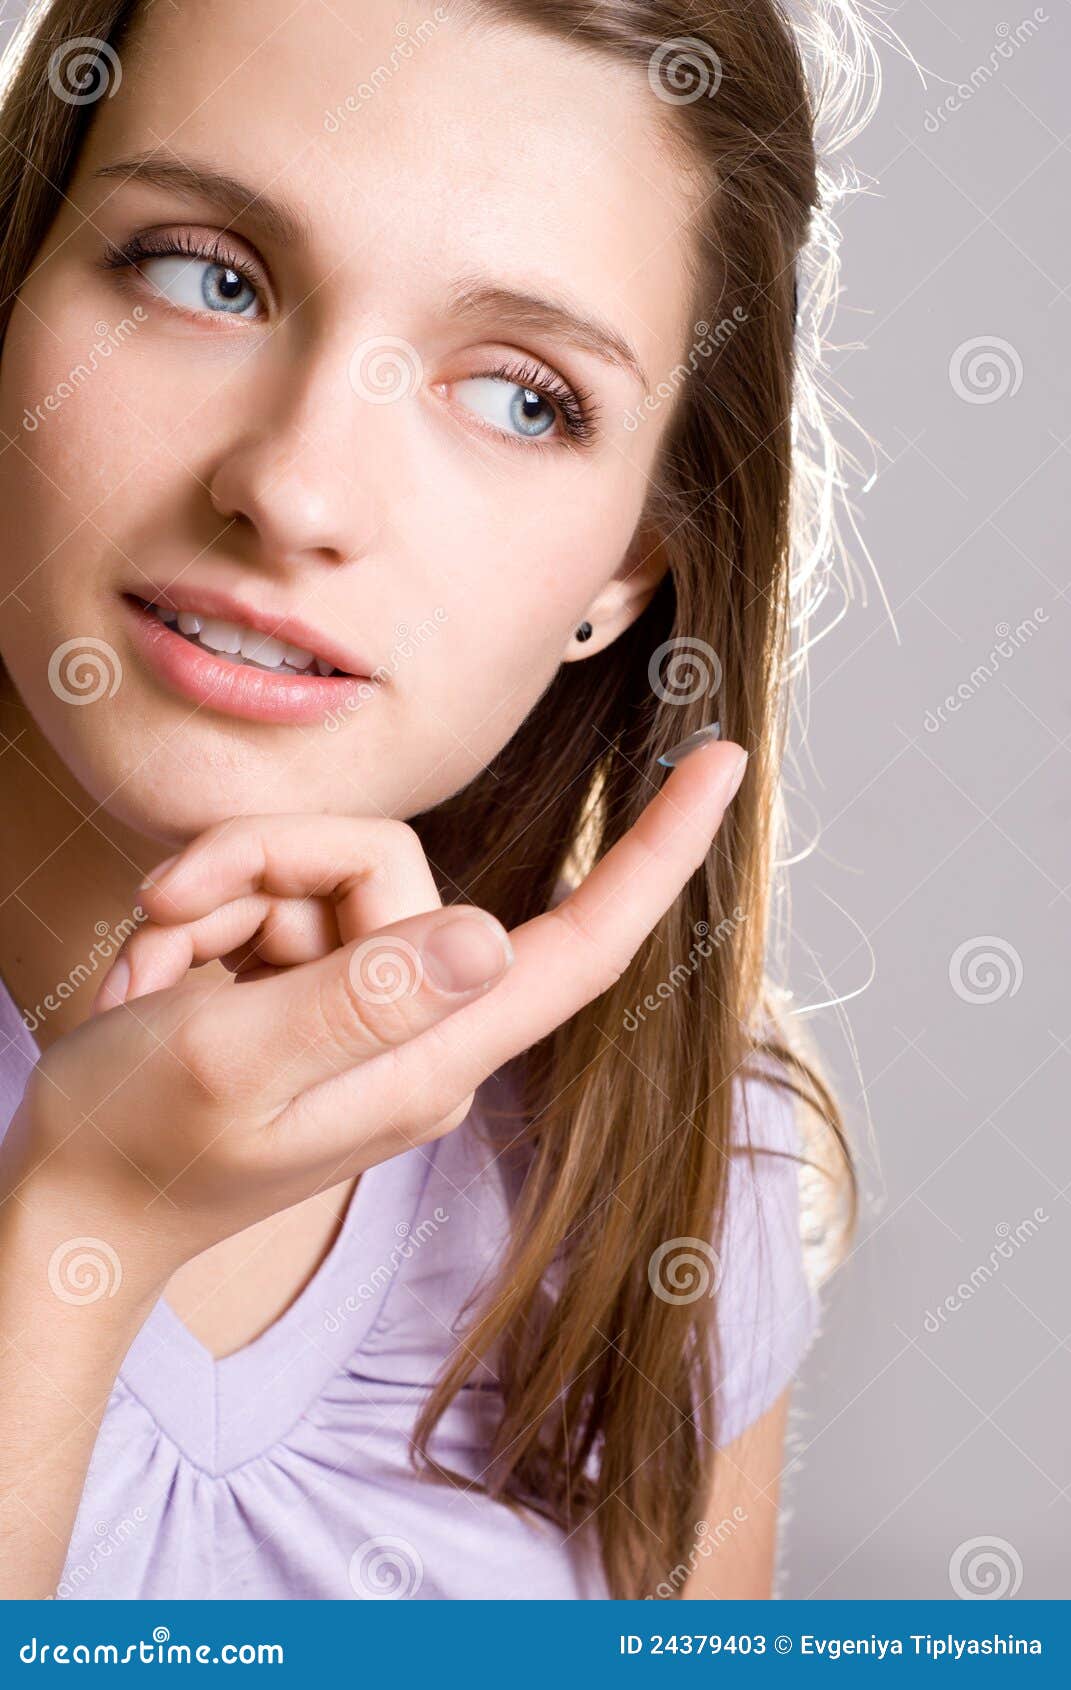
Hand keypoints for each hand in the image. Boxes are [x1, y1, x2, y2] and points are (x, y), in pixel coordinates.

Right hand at [7, 740, 746, 1287]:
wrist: (66, 1210)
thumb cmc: (134, 1148)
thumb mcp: (231, 1060)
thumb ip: (357, 994)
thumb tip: (491, 939)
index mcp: (432, 1055)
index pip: (584, 944)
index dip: (657, 850)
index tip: (726, 759)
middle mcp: (418, 1026)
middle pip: (380, 863)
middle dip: (260, 862)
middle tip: (166, 918)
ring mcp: (364, 1007)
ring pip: (313, 871)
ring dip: (215, 901)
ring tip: (152, 978)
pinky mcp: (312, 993)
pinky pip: (274, 901)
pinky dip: (205, 923)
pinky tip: (155, 984)